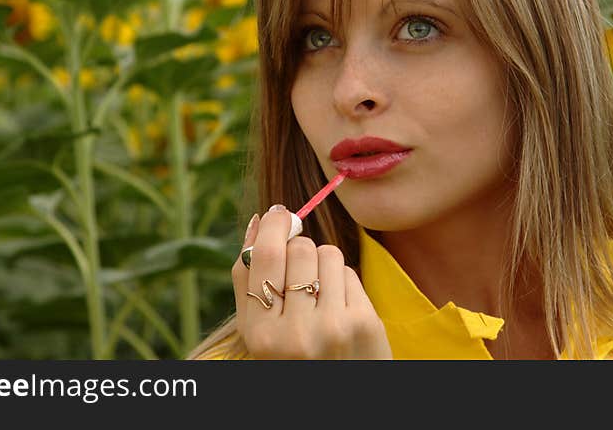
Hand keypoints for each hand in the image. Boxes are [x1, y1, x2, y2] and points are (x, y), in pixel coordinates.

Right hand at [231, 205, 392, 358]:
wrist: (341, 400)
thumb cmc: (293, 357)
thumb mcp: (258, 332)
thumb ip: (247, 280)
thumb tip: (257, 221)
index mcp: (260, 335)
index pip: (263, 256)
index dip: (272, 225)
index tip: (277, 212)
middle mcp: (295, 333)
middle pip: (298, 249)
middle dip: (299, 249)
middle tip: (299, 271)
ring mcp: (333, 328)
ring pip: (327, 253)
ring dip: (323, 264)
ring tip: (319, 293)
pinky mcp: (364, 323)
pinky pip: (350, 272)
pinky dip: (343, 282)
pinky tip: (340, 307)